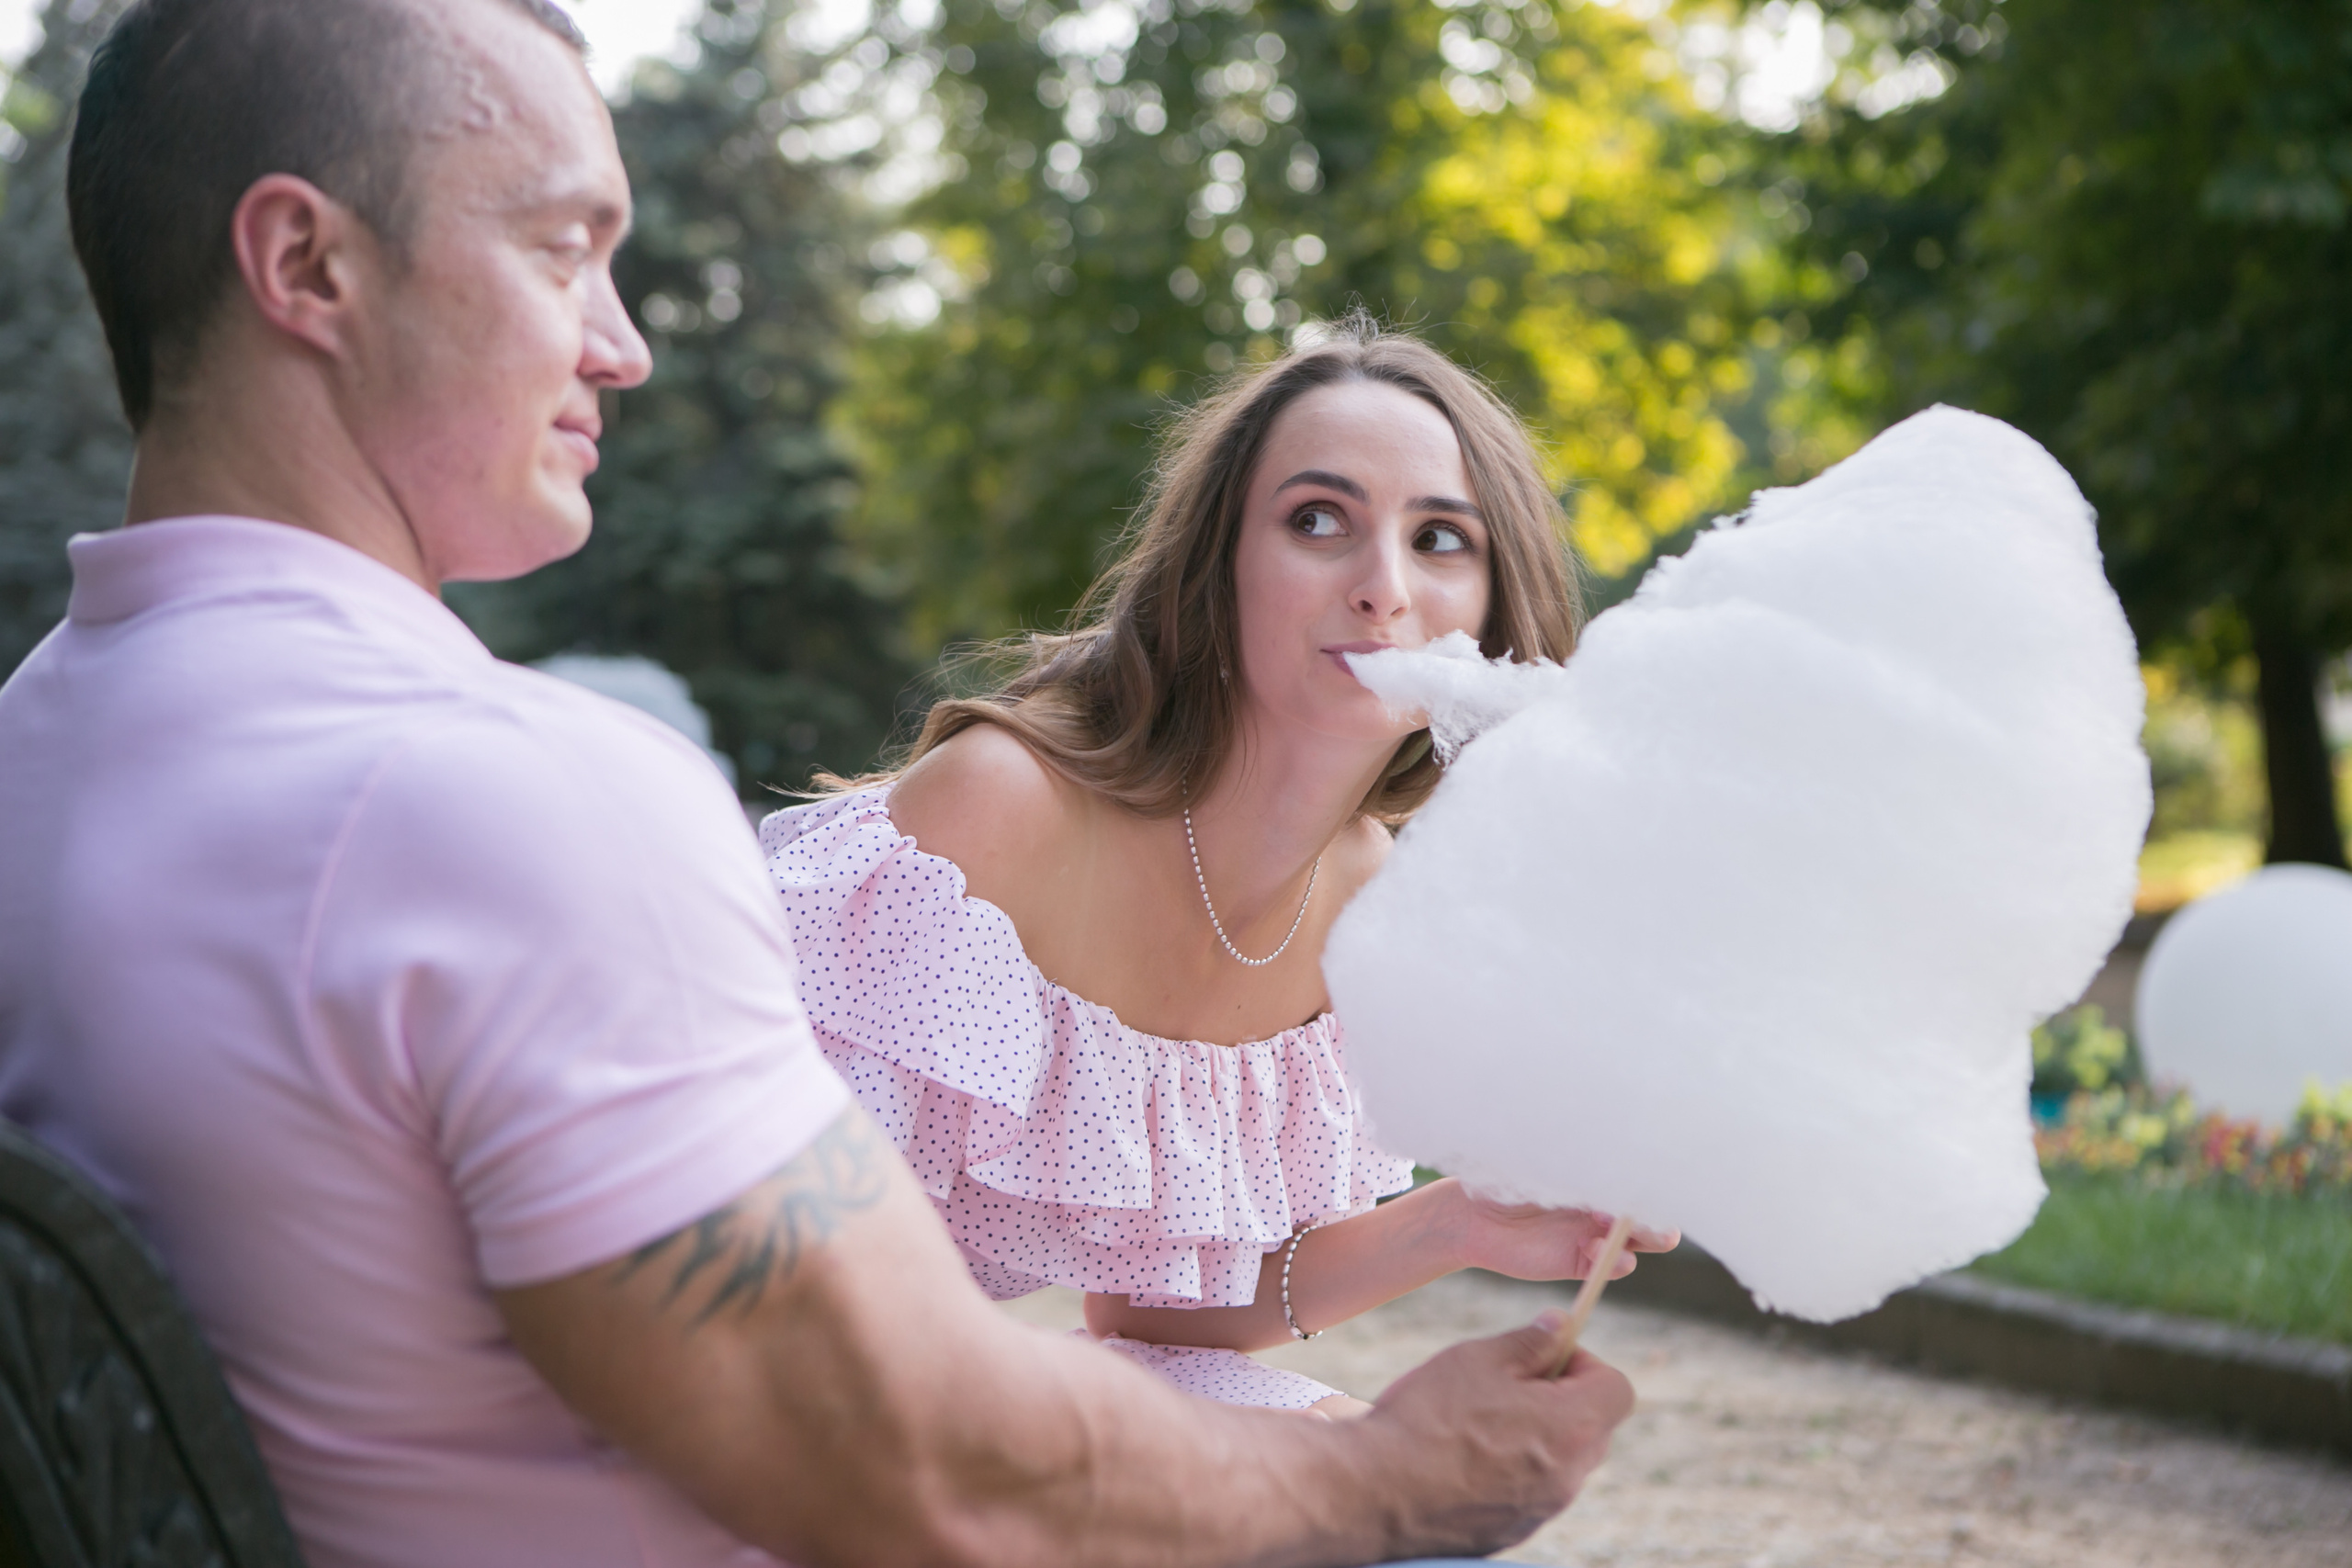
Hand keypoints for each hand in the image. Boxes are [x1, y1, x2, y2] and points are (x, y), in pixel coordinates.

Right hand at [1363, 1309, 1635, 1554]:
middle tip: (1506, 1384)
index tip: (1546, 1357)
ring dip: (1535, 1436)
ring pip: (1559, 1462)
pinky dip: (1510, 1471)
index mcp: (1570, 1427)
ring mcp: (1541, 1511)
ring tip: (1476, 1421)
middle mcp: (1567, 1477)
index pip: (1617, 1389)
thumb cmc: (1427, 1418)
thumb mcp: (1477, 1358)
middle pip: (1591, 1428)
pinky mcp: (1513, 1532)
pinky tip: (1462, 1458)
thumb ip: (1530, 1342)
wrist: (1375, 1491)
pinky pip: (1529, 1492)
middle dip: (1561, 1399)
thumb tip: (1558, 1327)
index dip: (1585, 1364)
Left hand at [1450, 1181, 1678, 1281]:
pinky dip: (1616, 1261)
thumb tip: (1611, 1162)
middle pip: (1654, 1211)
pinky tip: (1599, 1250)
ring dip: (1645, 1236)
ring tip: (1612, 1229)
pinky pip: (1614, 1267)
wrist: (1473, 1217)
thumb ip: (1576, 1166)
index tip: (1638, 1176)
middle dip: (1657, 1210)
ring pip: (1644, 1242)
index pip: (1643, 1179)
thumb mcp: (1541, 1164)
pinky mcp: (1581, 1262)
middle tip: (1636, 1209)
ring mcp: (1597, 1234)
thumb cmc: (1505, 1180)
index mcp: (1599, 1176)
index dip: (1649, 1181)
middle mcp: (1604, 1205)